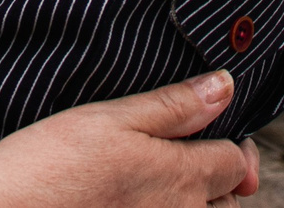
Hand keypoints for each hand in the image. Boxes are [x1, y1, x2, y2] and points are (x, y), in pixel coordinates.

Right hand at [0, 72, 257, 205]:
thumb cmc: (48, 166)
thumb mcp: (110, 118)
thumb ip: (173, 105)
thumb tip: (224, 87)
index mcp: (181, 179)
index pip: (235, 163)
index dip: (230, 144)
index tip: (212, 133)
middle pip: (226, 203)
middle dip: (216, 182)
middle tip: (185, 161)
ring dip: (193, 204)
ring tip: (157, 186)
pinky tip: (131, 201)